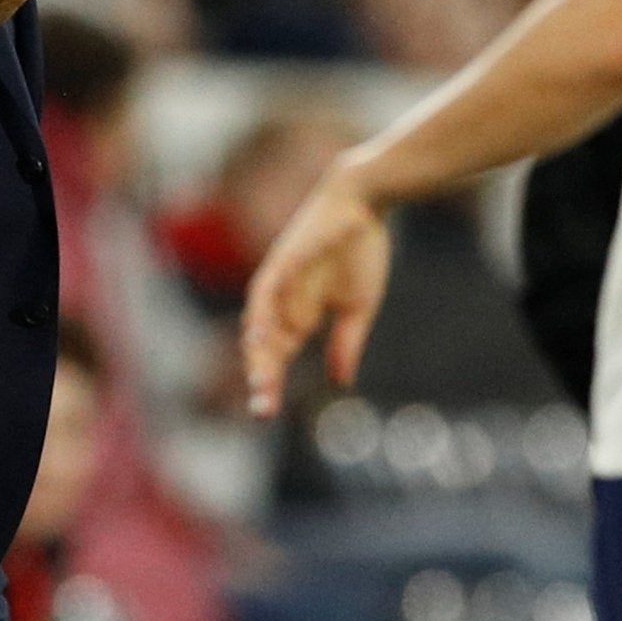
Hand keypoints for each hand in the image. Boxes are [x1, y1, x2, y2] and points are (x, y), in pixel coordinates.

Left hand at [240, 165, 390, 418]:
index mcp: (296, 314)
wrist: (364, 205)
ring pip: (258, 319)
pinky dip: (263, 310)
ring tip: (259, 378)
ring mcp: (280, 279)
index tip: (266, 416)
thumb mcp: (357, 307)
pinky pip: (267, 288)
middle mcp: (280, 300)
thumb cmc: (358, 252)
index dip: (268, 384)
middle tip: (262, 410)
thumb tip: (340, 382)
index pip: (275, 356)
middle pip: (261, 345)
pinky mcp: (284, 258)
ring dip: (257, 349)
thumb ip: (345, 344)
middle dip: (261, 376)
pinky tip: (262, 331)